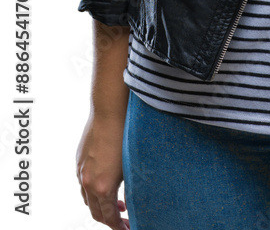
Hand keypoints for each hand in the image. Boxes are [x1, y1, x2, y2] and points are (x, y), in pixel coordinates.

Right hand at [76, 112, 129, 228]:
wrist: (110, 110)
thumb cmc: (125, 133)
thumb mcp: (131, 165)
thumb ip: (128, 187)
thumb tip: (130, 200)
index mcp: (102, 187)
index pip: (108, 217)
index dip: (118, 226)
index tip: (127, 228)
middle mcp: (88, 182)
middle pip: (95, 212)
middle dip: (109, 220)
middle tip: (124, 220)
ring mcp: (81, 171)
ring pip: (87, 199)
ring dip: (100, 205)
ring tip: (116, 204)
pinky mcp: (79, 160)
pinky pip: (83, 183)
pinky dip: (92, 191)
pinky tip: (104, 184)